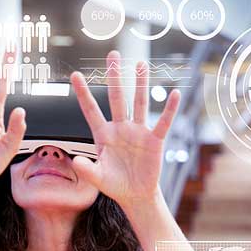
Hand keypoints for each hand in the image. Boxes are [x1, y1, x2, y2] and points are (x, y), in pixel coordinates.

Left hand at [70, 51, 180, 206]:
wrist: (135, 195)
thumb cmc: (115, 184)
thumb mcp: (98, 178)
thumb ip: (87, 169)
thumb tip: (75, 161)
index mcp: (103, 135)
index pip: (91, 110)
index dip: (83, 93)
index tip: (75, 75)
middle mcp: (120, 128)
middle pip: (117, 98)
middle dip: (114, 76)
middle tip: (112, 55)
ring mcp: (138, 132)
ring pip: (139, 103)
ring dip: (140, 84)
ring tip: (140, 64)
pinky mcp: (154, 140)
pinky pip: (163, 122)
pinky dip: (169, 109)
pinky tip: (174, 94)